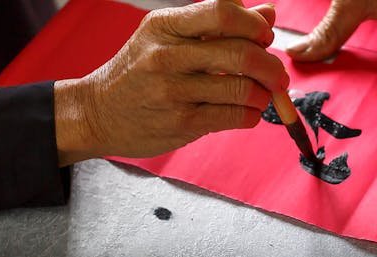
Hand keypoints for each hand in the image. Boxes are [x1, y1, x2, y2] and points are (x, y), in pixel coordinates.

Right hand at [54, 0, 287, 164]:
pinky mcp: (182, 123)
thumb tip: (267, 14)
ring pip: (242, 89)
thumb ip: (218, 25)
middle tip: (277, 75)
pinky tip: (246, 112)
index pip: (222, 13)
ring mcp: (174, 92)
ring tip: (261, 96)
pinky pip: (234, 117)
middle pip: (240, 54)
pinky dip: (251, 115)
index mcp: (166, 26)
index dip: (254, 25)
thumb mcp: (169, 37)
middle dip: (270, 66)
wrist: (99, 112)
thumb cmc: (140, 70)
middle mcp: (167, 56)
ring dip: (264, 94)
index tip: (265, 36)